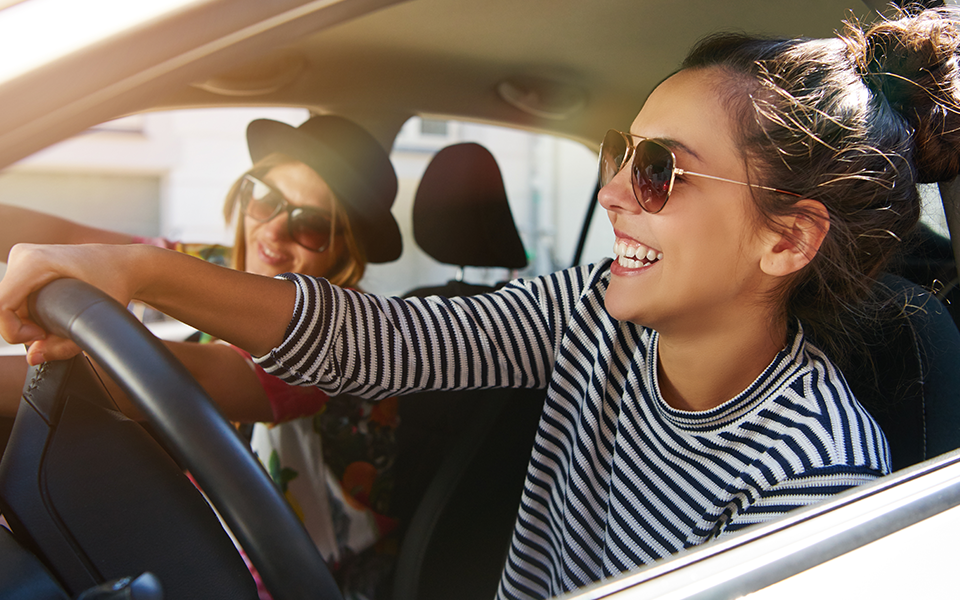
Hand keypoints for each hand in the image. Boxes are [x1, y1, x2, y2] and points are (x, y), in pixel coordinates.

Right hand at [0, 243, 140, 363]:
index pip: (0, 306)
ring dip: (27, 323)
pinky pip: (15, 300)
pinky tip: (51, 315)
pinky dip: (29, 315)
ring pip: (8, 306)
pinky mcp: (25, 268)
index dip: (14, 330)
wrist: (124, 265)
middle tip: (54, 333)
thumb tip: (33, 357)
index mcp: (34, 262)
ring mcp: (23, 260)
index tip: (42, 335)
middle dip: (23, 329)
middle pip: (4, 308)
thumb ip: (64, 345)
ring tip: (57, 322)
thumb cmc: (115, 283)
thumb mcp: (96, 318)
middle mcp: (23, 256)